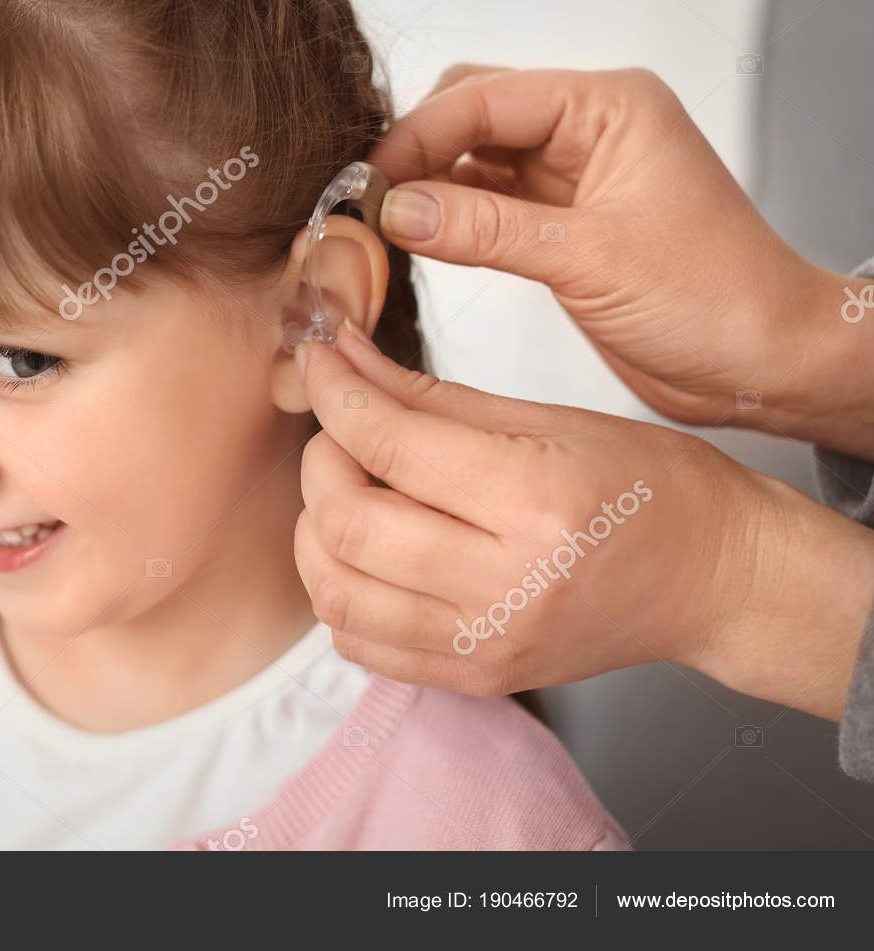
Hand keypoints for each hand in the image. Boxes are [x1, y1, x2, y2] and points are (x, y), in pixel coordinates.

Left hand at [292, 322, 873, 718]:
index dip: (336, 396)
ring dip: (317, 532)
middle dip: (321, 462)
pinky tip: (369, 553)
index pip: (392, 445)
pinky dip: (341, 591)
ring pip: (337, 592)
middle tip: (341, 433)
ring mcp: (490, 643)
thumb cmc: (649, 488)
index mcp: (538, 502)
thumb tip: (342, 357)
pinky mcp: (477, 677)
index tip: (319, 364)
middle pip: (348, 525)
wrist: (716, 579)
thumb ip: (429, 393)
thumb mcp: (549, 416)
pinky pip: (360, 643)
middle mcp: (510, 585)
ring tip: (349, 492)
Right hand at [367, 66, 873, 457]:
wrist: (765, 364)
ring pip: (470, 159)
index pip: (485, 98)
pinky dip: (443, 221)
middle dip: (413, 150)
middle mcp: (586, 131)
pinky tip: (411, 243)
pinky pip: (482, 206)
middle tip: (364, 203)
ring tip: (375, 226)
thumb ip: (485, 228)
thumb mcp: (589, 259)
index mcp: (608, 108)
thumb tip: (397, 208)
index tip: (366, 184)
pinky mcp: (557, 225)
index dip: (417, 135)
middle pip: (469, 113)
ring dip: (423, 187)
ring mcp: (569, 178)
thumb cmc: (717, 300)